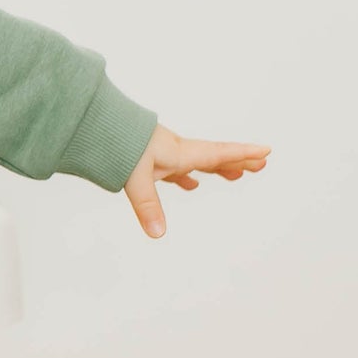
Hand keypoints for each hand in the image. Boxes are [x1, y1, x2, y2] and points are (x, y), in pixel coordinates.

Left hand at [124, 123, 270, 238]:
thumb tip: (159, 234)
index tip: (266, 151)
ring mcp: (162, 153)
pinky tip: (189, 184)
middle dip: (238, 161)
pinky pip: (177, 167)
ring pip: (197, 161)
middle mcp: (174, 150)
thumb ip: (147, 206)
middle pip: (213, 157)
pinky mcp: (148, 157)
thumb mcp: (133, 177)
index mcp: (178, 152)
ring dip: (217, 168)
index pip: (217, 153)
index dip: (242, 154)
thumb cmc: (113, 143)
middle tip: (261, 165)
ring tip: (235, 175)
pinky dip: (188, 176)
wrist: (91, 123)